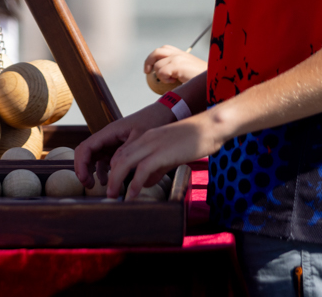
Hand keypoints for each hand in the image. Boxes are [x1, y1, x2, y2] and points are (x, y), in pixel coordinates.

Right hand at [74, 102, 173, 191]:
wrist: (164, 114)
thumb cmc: (152, 121)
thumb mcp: (141, 137)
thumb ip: (126, 152)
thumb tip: (113, 167)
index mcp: (109, 132)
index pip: (86, 147)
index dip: (81, 164)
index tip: (84, 179)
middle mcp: (107, 137)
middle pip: (85, 153)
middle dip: (82, 169)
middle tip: (88, 185)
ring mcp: (111, 142)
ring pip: (93, 157)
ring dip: (90, 171)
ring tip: (95, 186)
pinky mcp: (118, 147)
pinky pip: (104, 160)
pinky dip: (102, 171)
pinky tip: (106, 180)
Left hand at [105, 110, 226, 199]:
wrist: (211, 126)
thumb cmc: (196, 140)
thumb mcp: (171, 154)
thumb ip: (157, 167)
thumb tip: (146, 182)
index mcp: (147, 138)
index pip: (123, 153)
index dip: (115, 169)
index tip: (113, 184)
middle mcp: (146, 139)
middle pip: (120, 157)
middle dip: (111, 176)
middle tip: (109, 193)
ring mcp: (154, 144)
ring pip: (126, 162)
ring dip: (116, 180)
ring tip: (113, 196)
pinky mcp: (163, 152)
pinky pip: (143, 168)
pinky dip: (134, 183)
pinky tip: (131, 195)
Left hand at [145, 45, 207, 86]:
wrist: (214, 83)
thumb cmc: (203, 83)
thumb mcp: (188, 74)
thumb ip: (177, 72)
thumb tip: (161, 79)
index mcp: (183, 54)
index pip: (165, 49)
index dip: (154, 57)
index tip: (150, 69)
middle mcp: (180, 54)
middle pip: (157, 51)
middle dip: (148, 61)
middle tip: (146, 72)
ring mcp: (178, 58)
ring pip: (157, 65)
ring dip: (160, 75)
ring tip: (171, 81)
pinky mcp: (178, 65)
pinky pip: (161, 72)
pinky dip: (164, 79)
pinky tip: (174, 82)